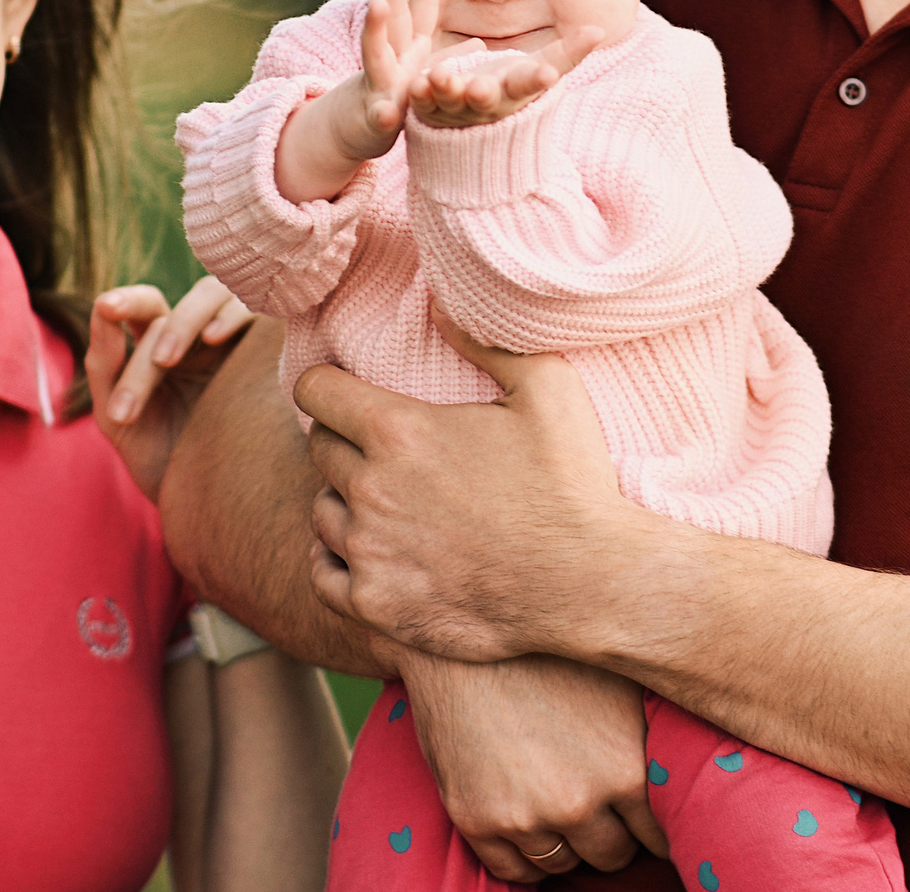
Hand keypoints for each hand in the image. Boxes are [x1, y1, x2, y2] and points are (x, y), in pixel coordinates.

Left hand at [86, 278, 254, 501]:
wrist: (209, 507)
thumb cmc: (161, 460)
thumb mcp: (118, 418)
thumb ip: (103, 365)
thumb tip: (101, 307)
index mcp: (159, 346)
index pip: (144, 308)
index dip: (126, 301)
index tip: (106, 308)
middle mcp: (196, 335)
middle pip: (178, 303)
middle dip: (162, 326)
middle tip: (159, 361)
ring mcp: (233, 339)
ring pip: (214, 295)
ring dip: (187, 320)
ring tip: (170, 360)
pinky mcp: (266, 348)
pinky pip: (255, 310)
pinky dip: (232, 313)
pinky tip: (215, 339)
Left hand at [300, 311, 634, 662]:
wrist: (594, 586)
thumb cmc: (575, 484)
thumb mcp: (550, 389)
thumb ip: (487, 341)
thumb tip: (438, 304)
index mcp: (400, 432)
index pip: (316, 391)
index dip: (327, 385)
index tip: (341, 393)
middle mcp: (371, 490)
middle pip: (320, 449)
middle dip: (344, 441)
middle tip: (383, 451)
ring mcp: (369, 552)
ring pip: (322, 512)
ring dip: (345, 502)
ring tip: (386, 504)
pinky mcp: (375, 605)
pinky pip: (323, 576)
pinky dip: (338, 562)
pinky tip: (369, 553)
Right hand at [340, 0, 479, 160]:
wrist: (361, 131)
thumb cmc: (398, 96)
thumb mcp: (425, 76)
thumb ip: (450, 59)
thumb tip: (479, 45)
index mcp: (408, 44)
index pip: (420, 4)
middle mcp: (391, 55)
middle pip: (391, 14)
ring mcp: (379, 82)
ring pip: (374, 52)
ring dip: (376, 28)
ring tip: (378, 5)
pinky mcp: (375, 116)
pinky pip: (379, 114)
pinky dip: (382, 113)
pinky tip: (386, 112)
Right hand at [396, 649, 668, 881]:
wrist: (457, 636)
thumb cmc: (542, 650)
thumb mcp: (615, 680)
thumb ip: (650, 733)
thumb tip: (687, 763)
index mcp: (624, 768)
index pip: (657, 833)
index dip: (649, 823)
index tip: (639, 812)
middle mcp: (579, 801)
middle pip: (612, 853)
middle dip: (609, 832)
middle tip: (597, 804)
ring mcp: (525, 816)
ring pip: (564, 862)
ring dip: (566, 841)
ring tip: (558, 803)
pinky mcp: (477, 819)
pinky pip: (514, 871)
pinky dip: (525, 857)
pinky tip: (528, 826)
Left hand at [407, 24, 601, 129]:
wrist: (473, 129)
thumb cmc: (509, 88)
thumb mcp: (537, 71)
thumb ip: (567, 53)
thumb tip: (600, 30)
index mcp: (515, 91)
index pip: (531, 85)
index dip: (539, 80)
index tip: (549, 73)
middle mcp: (485, 105)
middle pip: (487, 100)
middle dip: (485, 94)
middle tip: (482, 87)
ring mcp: (455, 111)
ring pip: (450, 101)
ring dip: (446, 90)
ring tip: (440, 76)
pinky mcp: (427, 111)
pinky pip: (421, 104)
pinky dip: (419, 96)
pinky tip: (416, 83)